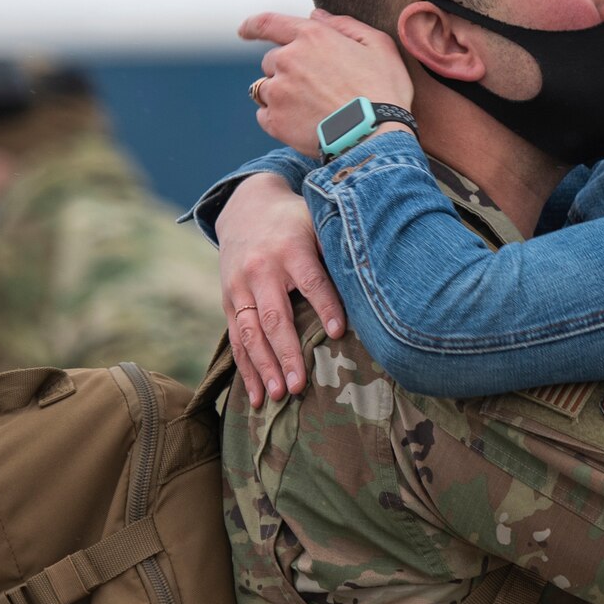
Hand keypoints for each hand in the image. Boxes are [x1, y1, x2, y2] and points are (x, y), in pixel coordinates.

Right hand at [219, 173, 346, 406]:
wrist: (246, 207)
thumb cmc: (296, 221)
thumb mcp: (319, 221)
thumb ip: (339, 247)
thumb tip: (374, 279)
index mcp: (291, 249)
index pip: (312, 281)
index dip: (325, 306)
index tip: (338, 332)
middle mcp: (261, 270)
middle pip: (274, 317)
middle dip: (286, 353)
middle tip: (300, 385)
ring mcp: (240, 288)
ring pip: (250, 333)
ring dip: (264, 368)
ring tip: (278, 396)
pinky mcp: (229, 302)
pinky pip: (236, 340)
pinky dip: (246, 370)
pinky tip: (256, 396)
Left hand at [239, 9, 414, 156]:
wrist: (377, 138)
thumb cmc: (385, 92)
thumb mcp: (379, 47)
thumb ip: (346, 26)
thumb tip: (316, 16)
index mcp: (311, 37)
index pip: (269, 23)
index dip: (253, 26)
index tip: (243, 31)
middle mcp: (288, 60)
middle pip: (271, 61)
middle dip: (286, 71)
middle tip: (315, 90)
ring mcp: (278, 91)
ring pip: (265, 89)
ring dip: (281, 96)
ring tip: (311, 111)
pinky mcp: (275, 120)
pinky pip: (264, 115)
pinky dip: (278, 119)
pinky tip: (303, 125)